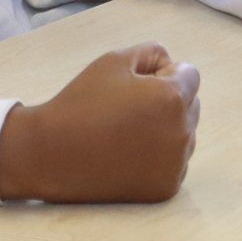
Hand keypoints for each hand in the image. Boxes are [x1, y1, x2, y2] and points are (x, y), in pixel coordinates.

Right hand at [0, 43, 200, 202]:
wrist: (51, 154)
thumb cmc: (82, 102)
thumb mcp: (115, 60)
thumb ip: (152, 52)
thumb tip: (173, 65)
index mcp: (172, 98)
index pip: (189, 75)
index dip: (161, 74)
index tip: (133, 85)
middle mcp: (181, 133)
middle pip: (191, 105)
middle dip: (167, 100)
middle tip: (127, 108)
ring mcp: (175, 164)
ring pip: (185, 134)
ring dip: (166, 128)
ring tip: (125, 131)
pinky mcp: (165, 187)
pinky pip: (175, 161)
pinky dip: (158, 155)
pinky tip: (127, 153)